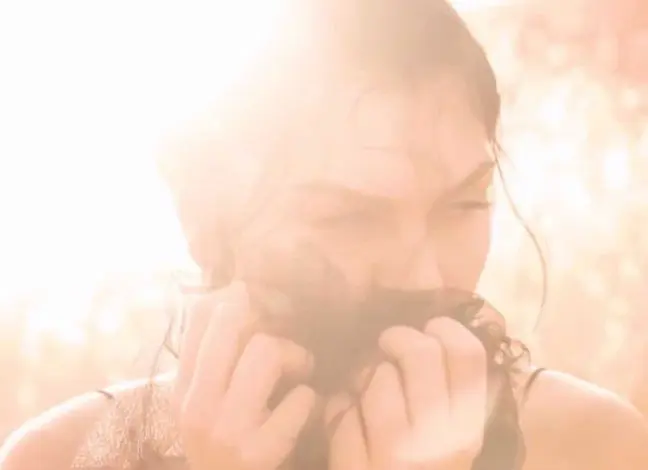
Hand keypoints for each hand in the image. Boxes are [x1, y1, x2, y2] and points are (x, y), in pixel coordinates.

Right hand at [173, 282, 317, 469]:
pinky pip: (301, 398)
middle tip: (281, 325)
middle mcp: (198, 405)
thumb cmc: (224, 441)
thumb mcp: (206, 400)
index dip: (233, 296)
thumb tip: (239, 294)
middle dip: (264, 314)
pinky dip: (310, 399)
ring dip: (296, 356)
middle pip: (231, 323)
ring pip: (268, 350)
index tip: (252, 295)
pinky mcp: (259, 451)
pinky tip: (304, 407)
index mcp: (184, 388)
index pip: (199, 317)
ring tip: (300, 370)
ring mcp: (228, 429)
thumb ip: (215, 357)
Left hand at [326, 317, 486, 469]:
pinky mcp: (359, 468)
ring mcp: (398, 455)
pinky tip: (344, 419)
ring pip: (376, 376)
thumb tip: (434, 334)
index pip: (467, 356)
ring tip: (362, 390)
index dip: (444, 329)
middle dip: (396, 338)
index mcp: (469, 430)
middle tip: (387, 345)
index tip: (428, 331)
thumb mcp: (450, 439)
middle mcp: (441, 441)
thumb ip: (450, 394)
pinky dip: (337, 407)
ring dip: (362, 375)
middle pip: (420, 353)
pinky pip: (341, 408)